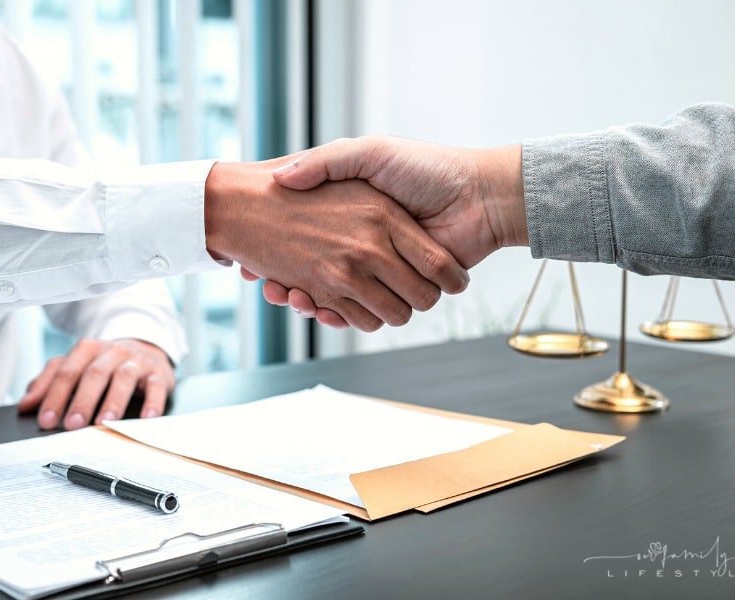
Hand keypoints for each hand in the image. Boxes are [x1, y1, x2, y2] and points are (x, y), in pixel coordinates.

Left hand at [17, 338, 174, 429]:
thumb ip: (49, 382)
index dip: (55, 396)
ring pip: (124, 377)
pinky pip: (156, 386)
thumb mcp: (76, 367)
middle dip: (82, 400)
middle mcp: (112, 352)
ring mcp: (136, 361)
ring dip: (113, 402)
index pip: (67, 371)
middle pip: (94, 374)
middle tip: (72, 425)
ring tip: (104, 424)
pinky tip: (146, 418)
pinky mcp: (158, 373)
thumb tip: (25, 405)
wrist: (147, 350)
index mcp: (88, 349)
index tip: (46, 420)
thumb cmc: (106, 364)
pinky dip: (152, 402)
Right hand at [205, 159, 469, 330]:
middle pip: (318, 276)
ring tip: (287, 292)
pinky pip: (362, 314)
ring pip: (334, 299)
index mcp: (358, 220)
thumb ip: (328, 161)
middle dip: (293, 281)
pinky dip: (338, 316)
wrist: (477, 195)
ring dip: (311, 302)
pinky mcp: (402, 292)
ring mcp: (383, 272)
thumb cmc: (425, 169)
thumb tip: (282, 177)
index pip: (310, 243)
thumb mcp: (369, 153)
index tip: (257, 260)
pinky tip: (311, 304)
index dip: (284, 254)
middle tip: (270, 282)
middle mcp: (367, 248)